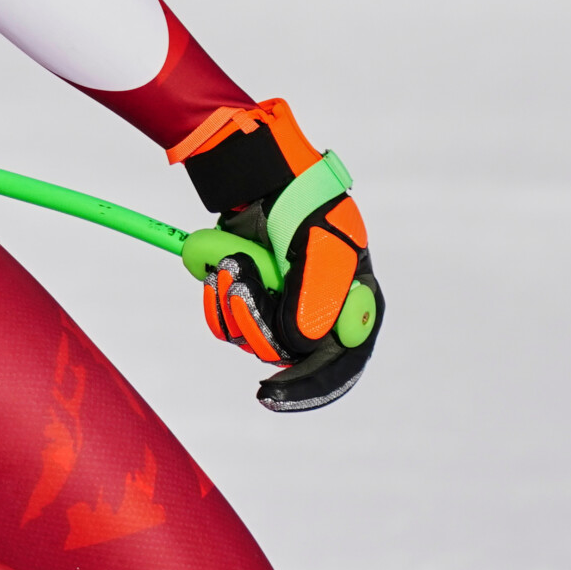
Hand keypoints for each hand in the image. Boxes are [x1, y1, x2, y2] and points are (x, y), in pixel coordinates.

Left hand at [170, 100, 382, 411]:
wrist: (261, 176)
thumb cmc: (306, 206)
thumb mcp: (323, 246)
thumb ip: (317, 296)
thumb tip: (302, 345)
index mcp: (353, 310)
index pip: (338, 367)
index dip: (308, 387)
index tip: (271, 393)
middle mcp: (319, 317)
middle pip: (285, 356)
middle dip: (255, 322)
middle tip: (239, 282)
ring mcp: (281, 310)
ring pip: (250, 340)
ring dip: (233, 302)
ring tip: (233, 260)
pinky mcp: (249, 300)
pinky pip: (226, 322)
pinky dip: (217, 297)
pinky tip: (221, 266)